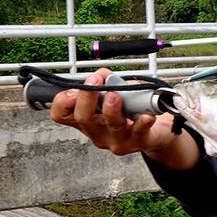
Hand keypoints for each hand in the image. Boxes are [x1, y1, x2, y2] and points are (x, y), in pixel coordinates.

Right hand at [49, 68, 197, 169]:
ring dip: (111, 108)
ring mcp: (117, 139)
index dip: (62, 102)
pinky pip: (139, 131)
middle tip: (95, 81)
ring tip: (115, 95)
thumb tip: (103, 75)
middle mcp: (98, 131)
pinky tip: (145, 115)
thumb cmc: (130, 112)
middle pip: (83, 118)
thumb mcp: (115, 93)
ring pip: (110, 124)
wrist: (155, 132)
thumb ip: (107, 81)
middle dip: (87, 97)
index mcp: (87, 119)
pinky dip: (142, 121)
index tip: (73, 88)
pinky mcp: (138, 142)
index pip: (61, 114)